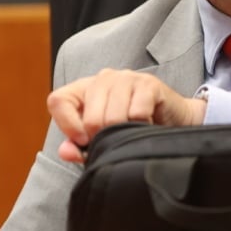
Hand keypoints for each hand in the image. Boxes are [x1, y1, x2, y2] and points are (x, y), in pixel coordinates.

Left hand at [47, 69, 206, 162]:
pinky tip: (147, 125)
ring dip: (124, 133)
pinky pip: (137, 113)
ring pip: (113, 117)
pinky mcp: (148, 84)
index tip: (83, 141)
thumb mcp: (101, 139)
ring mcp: (126, 78)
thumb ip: (79, 147)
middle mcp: (103, 78)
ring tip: (132, 132)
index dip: (67, 125)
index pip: (57, 101)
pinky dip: (142, 127)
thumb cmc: (132, 129)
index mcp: (85, 89)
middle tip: (116, 140)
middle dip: (102, 137)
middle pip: (89, 117)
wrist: (173, 121)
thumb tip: (66, 152)